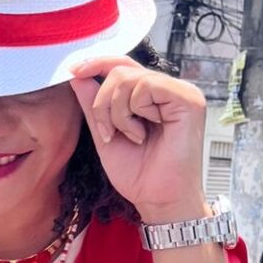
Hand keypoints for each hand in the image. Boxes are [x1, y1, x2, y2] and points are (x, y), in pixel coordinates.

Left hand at [68, 58, 208, 221]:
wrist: (157, 200)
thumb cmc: (137, 173)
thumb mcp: (105, 133)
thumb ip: (93, 105)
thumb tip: (77, 75)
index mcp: (153, 94)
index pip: (122, 64)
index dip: (96, 63)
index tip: (73, 70)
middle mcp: (169, 89)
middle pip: (119, 70)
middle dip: (102, 104)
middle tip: (109, 134)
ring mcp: (181, 92)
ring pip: (128, 77)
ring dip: (116, 112)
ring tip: (131, 136)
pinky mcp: (189, 99)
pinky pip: (145, 86)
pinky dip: (133, 112)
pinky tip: (143, 133)